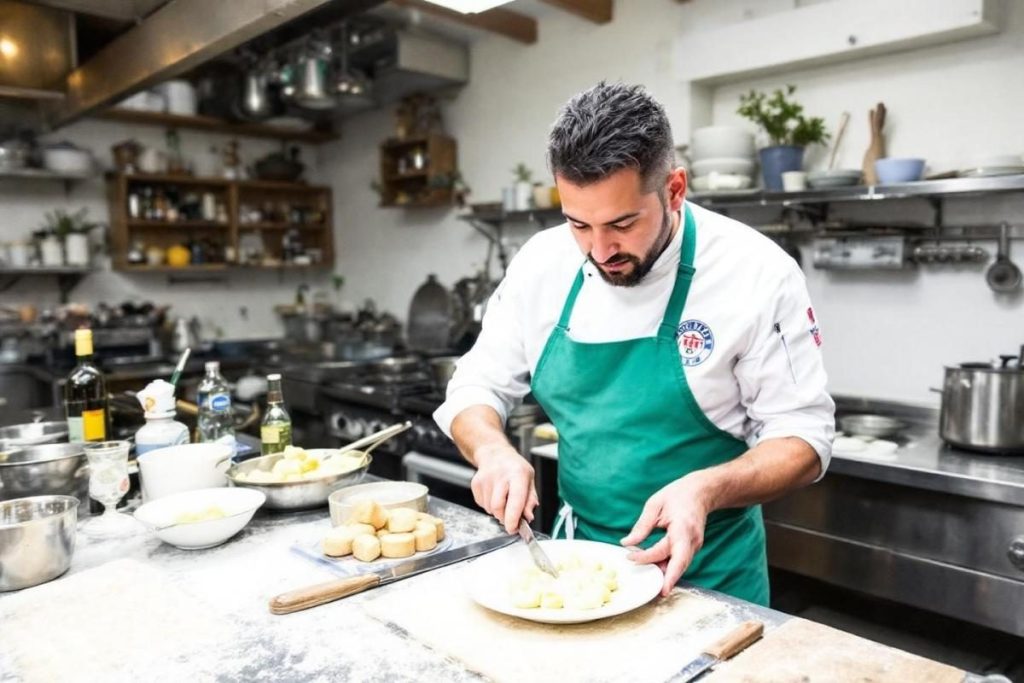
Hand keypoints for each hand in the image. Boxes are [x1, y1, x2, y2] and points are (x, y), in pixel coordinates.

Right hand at [471, 443, 537, 533]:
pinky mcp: (476, 483)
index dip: (513, 518)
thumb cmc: (514, 468)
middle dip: (504, 518)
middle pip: (497, 507)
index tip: (513, 529)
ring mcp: (485, 479)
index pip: (515, 499)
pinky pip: (482, 504)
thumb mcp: (529, 480)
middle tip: (510, 517)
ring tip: (503, 498)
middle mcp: (500, 475)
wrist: (495, 454)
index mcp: (517, 474)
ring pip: (489, 508)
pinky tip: (494, 494)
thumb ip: (530, 500)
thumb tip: (528, 517)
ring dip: (497, 511)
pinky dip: (489, 505)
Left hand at [620, 476, 709, 596]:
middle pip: (678, 566)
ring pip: (679, 566)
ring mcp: (695, 546)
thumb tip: (627, 543)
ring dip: (665, 575)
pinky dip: (669, 568)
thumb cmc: (677, 495)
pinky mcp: (692, 548)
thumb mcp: (655, 504)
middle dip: (664, 580)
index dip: (647, 557)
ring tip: (648, 583)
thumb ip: (642, 526)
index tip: (629, 557)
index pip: (664, 550)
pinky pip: (680, 561)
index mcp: (682, 528)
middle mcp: (692, 540)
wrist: (701, 492)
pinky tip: (655, 571)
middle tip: (649, 592)